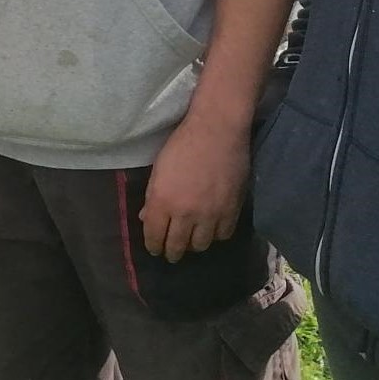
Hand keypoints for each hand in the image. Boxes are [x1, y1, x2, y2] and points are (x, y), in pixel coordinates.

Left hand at [140, 114, 249, 262]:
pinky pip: (223, 235)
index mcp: (163, 201)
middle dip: (171, 252)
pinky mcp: (231, 208)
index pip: (154, 238)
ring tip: (194, 238)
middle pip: (176, 247)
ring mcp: (210, 213)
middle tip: (172, 250)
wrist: (218, 128)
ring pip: (200, 246)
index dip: (153, 246)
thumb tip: (147, 219)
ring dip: (194, 244)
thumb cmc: (184, 143)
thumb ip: (152, 197)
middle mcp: (185, 213)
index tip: (156, 247)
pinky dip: (216, 234)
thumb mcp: (160, 168)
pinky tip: (213, 227)